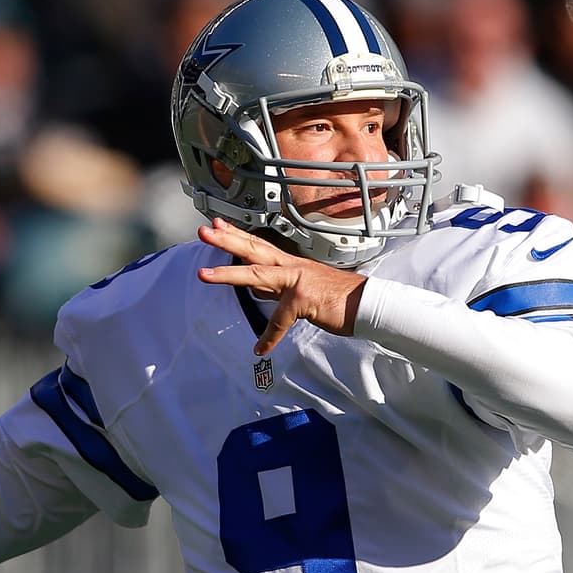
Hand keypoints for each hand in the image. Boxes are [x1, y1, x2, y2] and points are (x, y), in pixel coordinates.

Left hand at [197, 218, 364, 354]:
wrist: (367, 304)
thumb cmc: (338, 299)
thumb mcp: (304, 289)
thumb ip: (278, 288)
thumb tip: (257, 289)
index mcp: (290, 264)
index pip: (258, 245)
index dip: (236, 234)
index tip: (216, 223)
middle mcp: (291, 267)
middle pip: (254, 250)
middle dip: (227, 240)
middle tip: (204, 231)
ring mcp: (298, 281)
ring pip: (258, 275)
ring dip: (230, 274)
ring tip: (205, 274)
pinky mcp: (304, 300)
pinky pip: (280, 321)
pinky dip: (270, 337)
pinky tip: (260, 348)